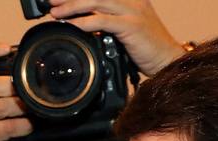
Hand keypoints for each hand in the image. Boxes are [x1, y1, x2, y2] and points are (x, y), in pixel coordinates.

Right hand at [0, 41, 28, 140]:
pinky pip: (7, 127)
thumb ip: (8, 89)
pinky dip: (23, 125)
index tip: (7, 48)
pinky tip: (30, 125)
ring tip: (33, 109)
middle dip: (14, 87)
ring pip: (1, 106)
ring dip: (22, 107)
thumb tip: (39, 73)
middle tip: (29, 92)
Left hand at [47, 0, 180, 75]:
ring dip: (73, 6)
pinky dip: (85, 22)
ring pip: (98, 1)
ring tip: (56, 13)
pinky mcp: (132, 25)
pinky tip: (72, 25)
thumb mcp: (121, 28)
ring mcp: (133, 11)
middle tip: (51, 1)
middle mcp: (131, 0)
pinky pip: (103, 20)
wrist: (166, 59)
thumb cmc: (143, 46)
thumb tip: (78, 21)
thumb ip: (104, 21)